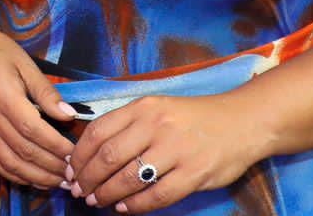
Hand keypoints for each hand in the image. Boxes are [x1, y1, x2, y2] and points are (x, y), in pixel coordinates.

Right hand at [0, 22, 77, 189]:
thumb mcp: (25, 64)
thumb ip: (47, 92)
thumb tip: (69, 115)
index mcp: (3, 94)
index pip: (32, 129)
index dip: (55, 145)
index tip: (75, 153)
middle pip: (22, 150)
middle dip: (51, 166)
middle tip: (72, 173)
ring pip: (9, 163)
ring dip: (35, 177)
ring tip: (58, 181)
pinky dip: (15, 175)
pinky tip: (33, 179)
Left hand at [66, 94, 262, 210]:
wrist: (242, 122)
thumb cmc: (194, 117)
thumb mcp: (158, 108)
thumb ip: (128, 124)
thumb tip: (91, 151)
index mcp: (144, 106)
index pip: (98, 131)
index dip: (79, 155)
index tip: (71, 169)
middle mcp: (156, 125)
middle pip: (108, 156)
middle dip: (88, 178)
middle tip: (79, 191)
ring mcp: (175, 150)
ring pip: (128, 178)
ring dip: (107, 194)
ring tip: (97, 201)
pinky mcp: (193, 174)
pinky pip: (156, 196)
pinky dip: (135, 206)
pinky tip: (125, 209)